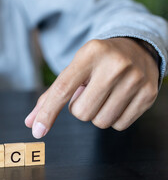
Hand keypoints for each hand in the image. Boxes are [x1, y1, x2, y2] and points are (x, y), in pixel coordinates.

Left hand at [25, 38, 158, 137]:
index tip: (38, 131)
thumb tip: (31, 123)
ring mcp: (134, 79)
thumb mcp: (73, 70)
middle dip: (80, 109)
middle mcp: (114, 65)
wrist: (137, 48)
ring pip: (100, 122)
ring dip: (97, 114)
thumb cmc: (97, 63)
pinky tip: (118, 100)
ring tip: (104, 95)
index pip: (63, 90)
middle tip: (89, 93)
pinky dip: (114, 118)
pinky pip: (119, 125)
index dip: (48, 113)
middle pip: (81, 113)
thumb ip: (50, 96)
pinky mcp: (148, 93)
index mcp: (90, 54)